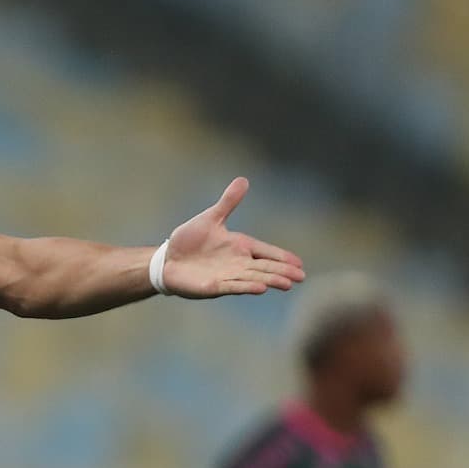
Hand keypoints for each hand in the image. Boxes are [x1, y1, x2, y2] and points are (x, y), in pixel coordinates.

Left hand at [161, 178, 305, 298]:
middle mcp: (237, 263)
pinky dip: (247, 286)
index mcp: (240, 246)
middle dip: (283, 272)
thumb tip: (243, 179)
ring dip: (270, 280)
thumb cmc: (190, 240)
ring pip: (253, 278)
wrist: (168, 259)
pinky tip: (261, 288)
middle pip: (265, 267)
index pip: (266, 251)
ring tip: (287, 284)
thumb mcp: (211, 218)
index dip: (282, 257)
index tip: (299, 263)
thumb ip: (228, 202)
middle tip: (301, 277)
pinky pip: (233, 286)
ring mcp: (227, 276)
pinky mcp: (213, 286)